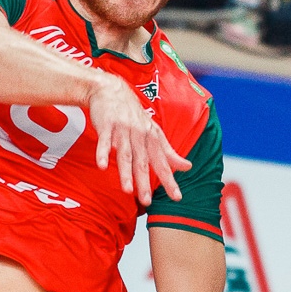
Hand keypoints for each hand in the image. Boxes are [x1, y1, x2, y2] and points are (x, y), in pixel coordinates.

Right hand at [88, 74, 191, 206]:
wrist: (111, 90)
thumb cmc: (133, 115)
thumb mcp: (154, 132)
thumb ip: (169, 152)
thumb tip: (187, 167)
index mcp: (152, 138)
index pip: (163, 163)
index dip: (170, 180)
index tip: (177, 197)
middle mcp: (140, 135)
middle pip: (143, 162)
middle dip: (145, 182)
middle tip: (147, 201)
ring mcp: (123, 130)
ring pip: (125, 154)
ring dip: (126, 172)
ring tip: (127, 190)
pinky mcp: (106, 125)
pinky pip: (104, 141)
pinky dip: (103, 153)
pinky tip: (102, 166)